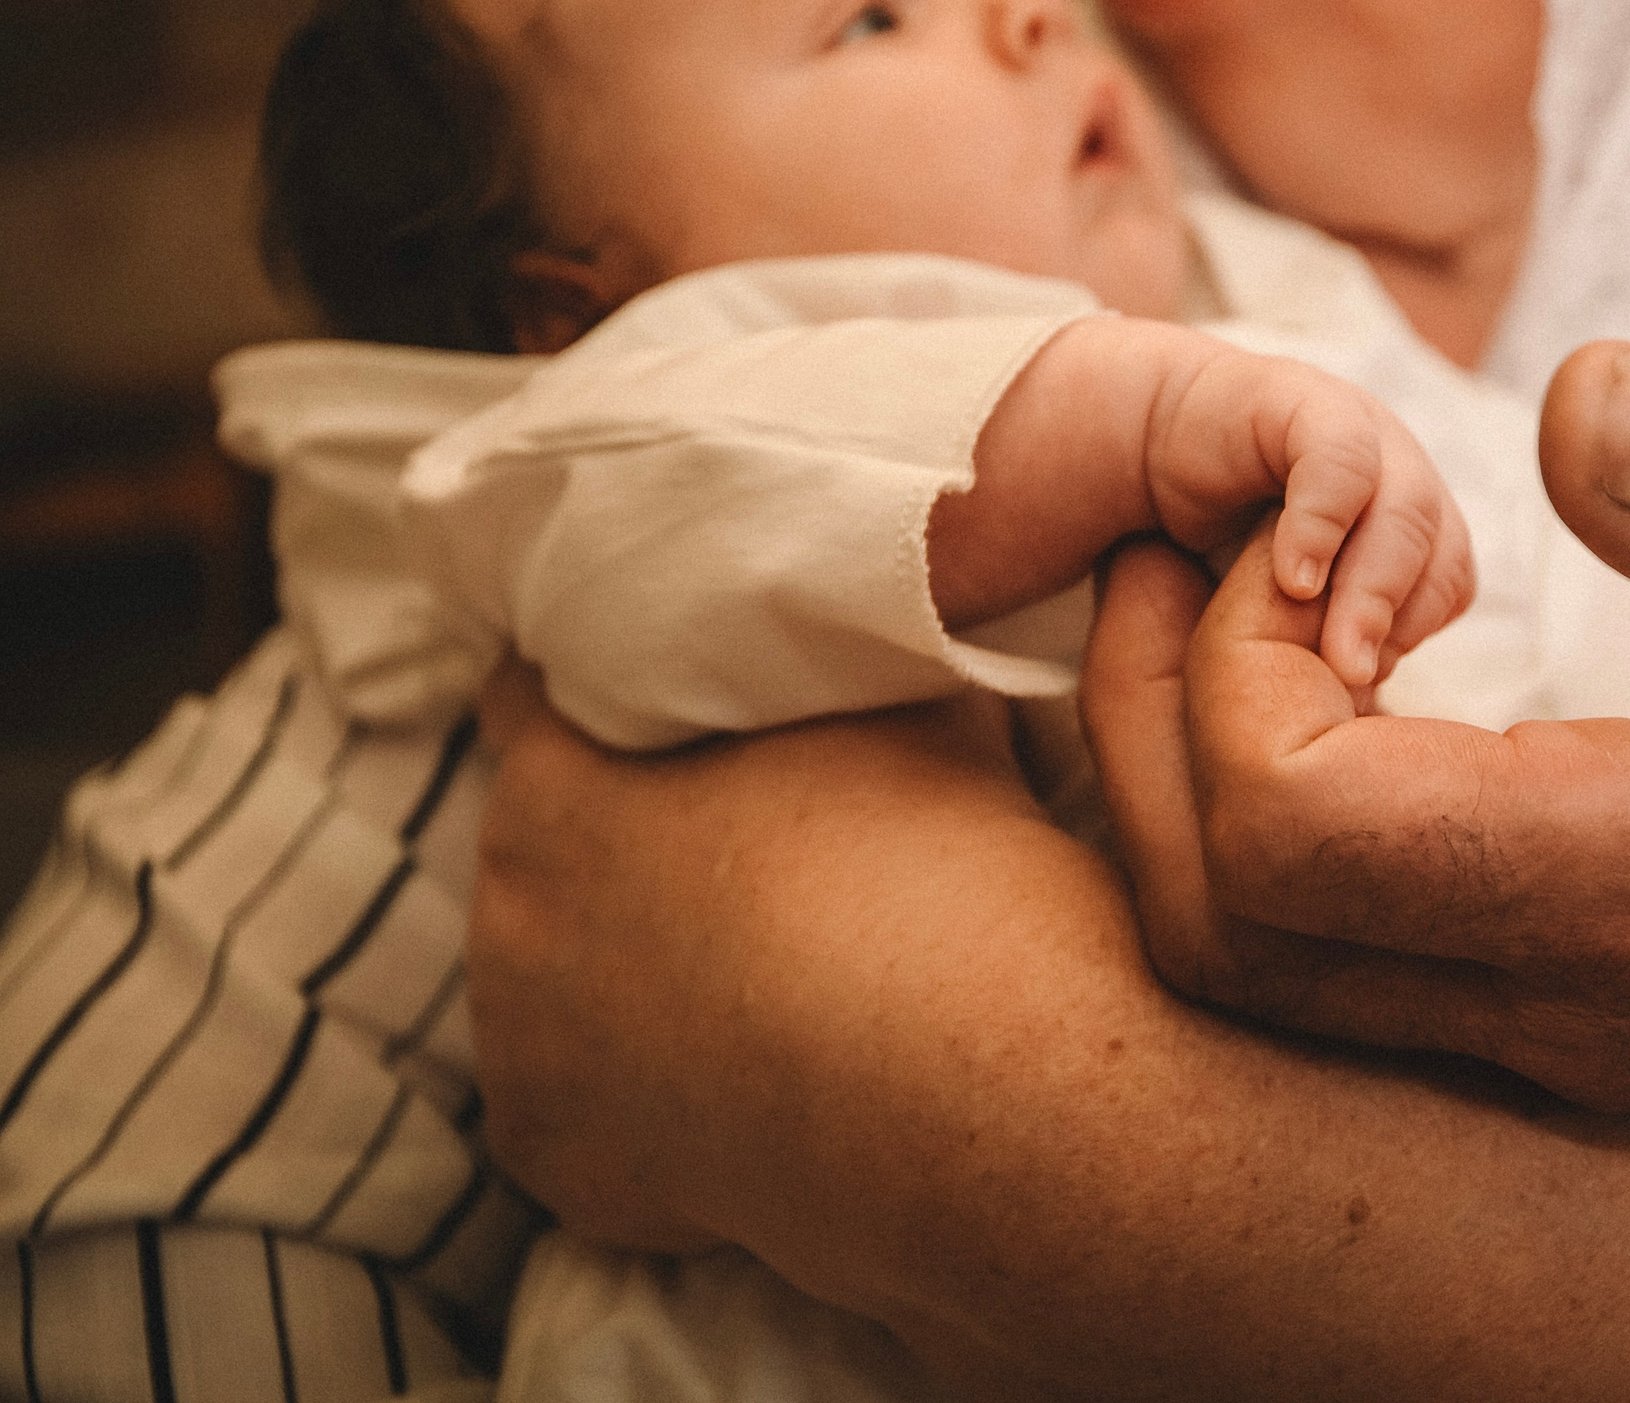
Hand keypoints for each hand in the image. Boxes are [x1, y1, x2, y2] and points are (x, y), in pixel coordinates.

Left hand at [469, 656, 1031, 1249]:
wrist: (966, 1079)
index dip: (601, 693)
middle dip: (620, 846)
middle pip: (545, 851)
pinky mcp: (557, 1159)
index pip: (530, 701)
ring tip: (754, 985)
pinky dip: (645, 1096)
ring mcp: (522, 1048)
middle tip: (738, 857)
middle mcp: (506, 911)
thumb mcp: (906, 703)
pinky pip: (589, 1105)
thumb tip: (866, 626)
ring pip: (558, 983)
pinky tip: (741, 1081)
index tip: (659, 704)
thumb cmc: (927, 869)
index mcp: (557, 784)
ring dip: (625, 975)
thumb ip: (842, 662)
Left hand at [1081, 342, 1629, 1109]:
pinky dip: (1254, 811)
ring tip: (1227, 582)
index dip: (1233, 663)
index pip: (1303, 835)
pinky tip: (1316, 664)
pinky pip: (1326, 955)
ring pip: (1251, 961)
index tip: (1314, 522)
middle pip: (1223, 925)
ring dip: (1180, 766)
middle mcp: (1588, 999)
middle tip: (1190, 531)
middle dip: (1145, 713)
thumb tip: (1586, 406)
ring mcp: (1571, 1028)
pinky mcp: (1569, 1009)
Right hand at [1146, 345, 1475, 688]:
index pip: (1447, 584)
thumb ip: (1322, 647)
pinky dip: (1321, 525)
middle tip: (1354, 686)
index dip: (1410, 634)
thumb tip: (1357, 727)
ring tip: (1332, 653)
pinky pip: (1338, 463)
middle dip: (1397, 624)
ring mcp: (1360, 433)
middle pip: (1439, 550)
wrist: (1148, 439)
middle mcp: (1396, 471)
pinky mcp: (1304, 404)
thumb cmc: (1218, 538)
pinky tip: (1292, 581)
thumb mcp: (1281, 607)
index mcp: (1408, 520)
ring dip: (1370, 590)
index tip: (1357, 686)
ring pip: (1405, 510)